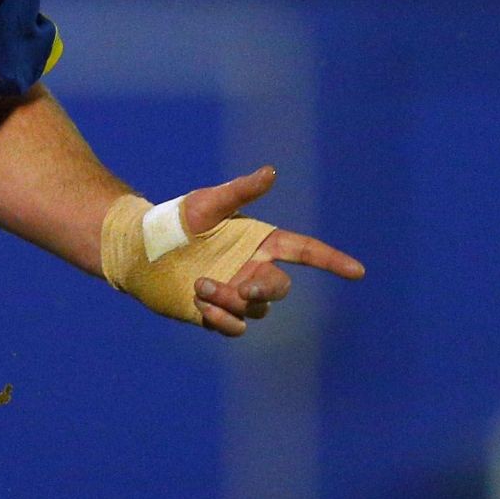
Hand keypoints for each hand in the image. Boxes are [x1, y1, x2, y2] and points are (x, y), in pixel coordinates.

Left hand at [182, 165, 365, 336]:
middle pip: (279, 288)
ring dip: (231, 300)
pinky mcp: (215, 314)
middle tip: (245, 288)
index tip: (358, 271)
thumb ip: (241, 191)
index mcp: (259, 243)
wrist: (141, 248)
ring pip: (255, 310)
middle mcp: (252, 271)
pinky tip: (200, 304)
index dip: (331, 260)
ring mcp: (236, 295)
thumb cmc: (177, 220)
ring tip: (200, 284)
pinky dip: (222, 320)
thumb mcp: (208, 203)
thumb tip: (272, 171)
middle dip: (267, 290)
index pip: (304, 252)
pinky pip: (234, 327)